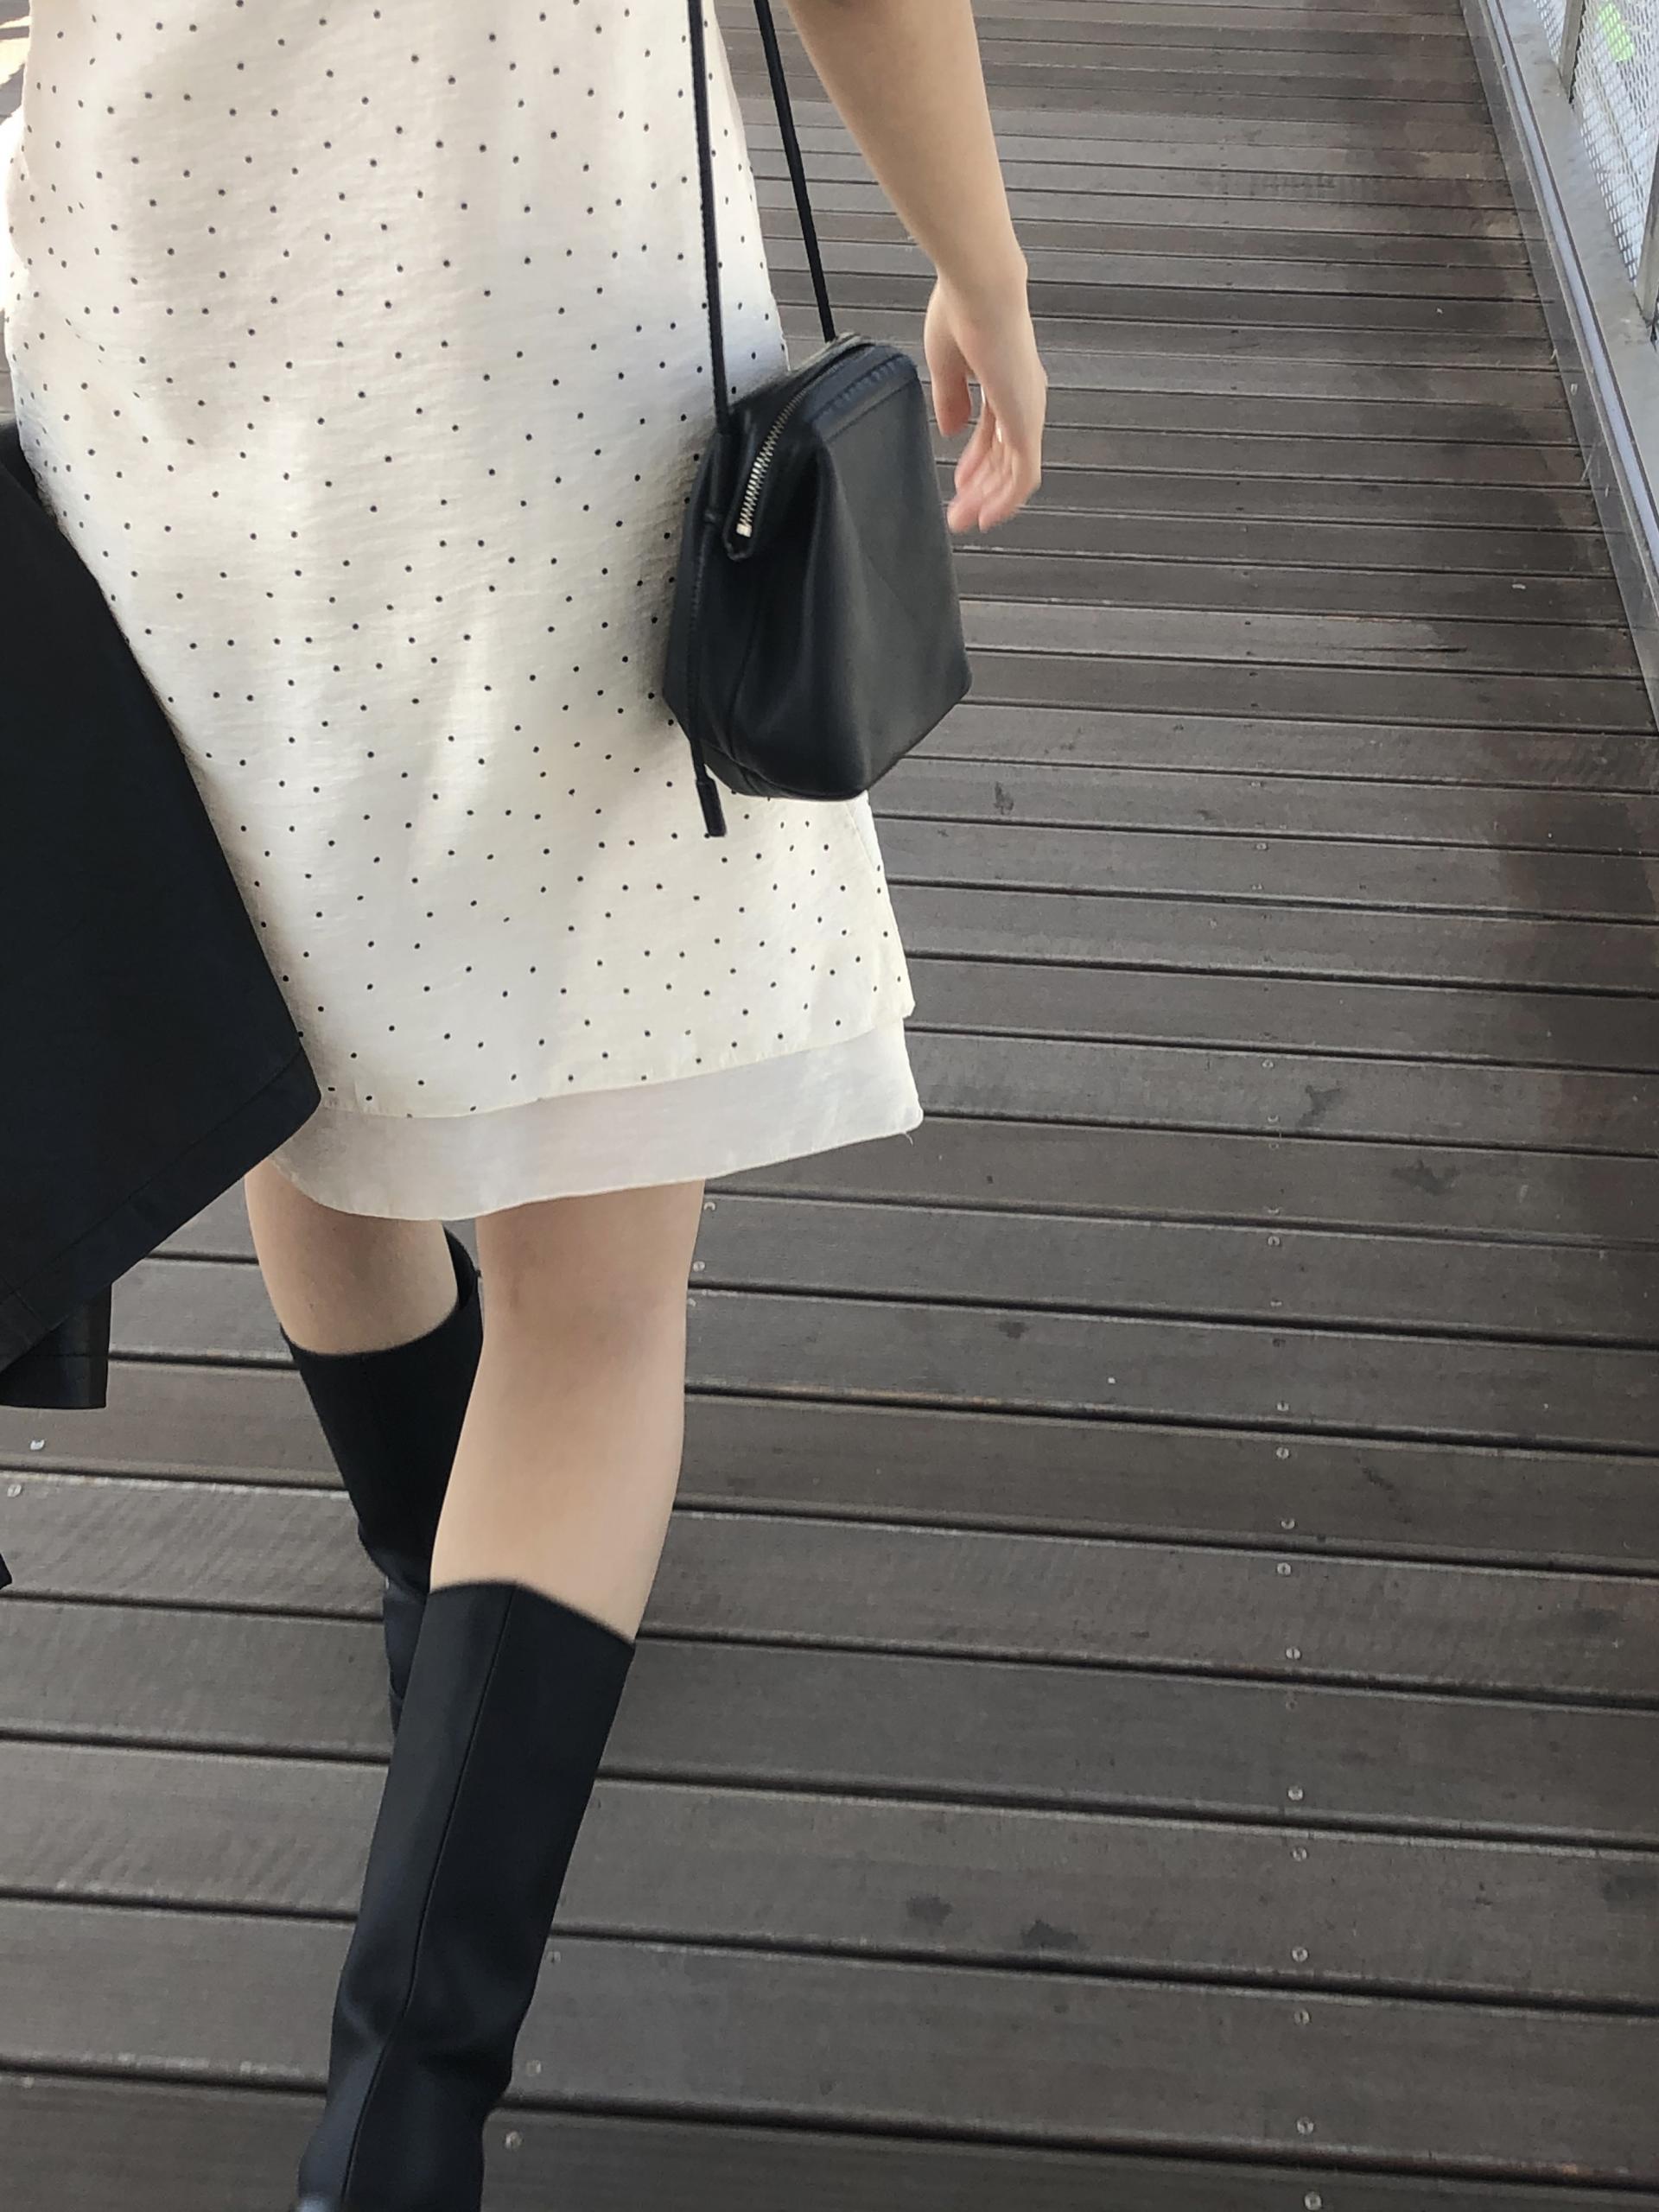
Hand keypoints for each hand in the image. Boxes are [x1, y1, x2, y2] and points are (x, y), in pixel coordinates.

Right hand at [924, 269, 1046, 533]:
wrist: (980, 291)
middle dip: (981, 487)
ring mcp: (1027, 411)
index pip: (994, 431)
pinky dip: (1006, 499)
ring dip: (989, 499)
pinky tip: (987, 517)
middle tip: (960, 512)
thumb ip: (950, 400)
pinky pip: (1023, 475)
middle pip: (1005, 456)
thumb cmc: (961, 311)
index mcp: (1005, 379)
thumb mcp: (946, 364)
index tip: (960, 482)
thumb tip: (952, 430)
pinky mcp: (1026, 423)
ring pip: (1013, 471)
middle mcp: (1022, 397)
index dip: (976, 460)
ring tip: (965, 520)